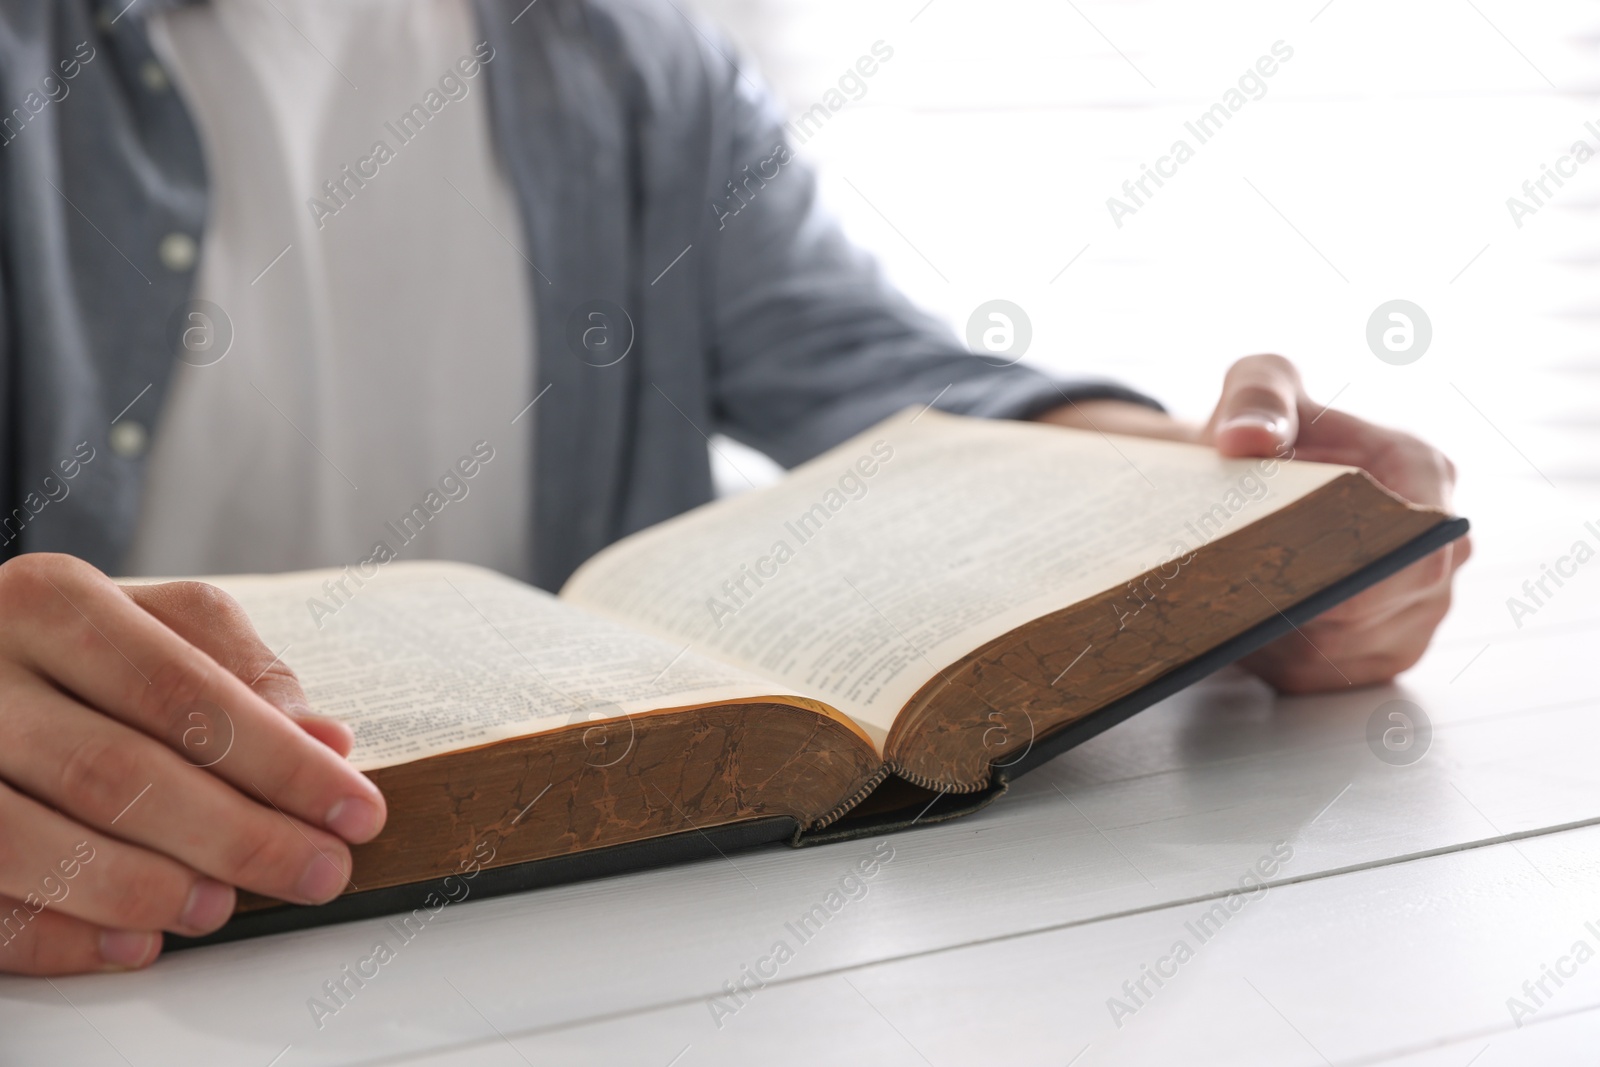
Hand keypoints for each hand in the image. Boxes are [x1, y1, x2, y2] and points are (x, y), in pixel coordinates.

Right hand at [0, 554, 386, 975]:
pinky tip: (134, 944)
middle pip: (120, 772)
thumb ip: (238, 672)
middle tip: (318, 872)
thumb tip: (325, 739)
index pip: (186, 693)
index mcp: (53, 602)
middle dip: (237, 836)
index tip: (357, 811)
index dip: (281, 763)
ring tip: (223, 908)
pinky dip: (57, 936)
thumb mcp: (149, 624)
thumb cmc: (65, 650)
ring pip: (33, 841)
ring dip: (144, 889)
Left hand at [1036, 354, 1469, 692]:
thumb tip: (1245, 439)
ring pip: (1350, 645)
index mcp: (1423, 473)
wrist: (1252, 481)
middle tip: (1236, 598)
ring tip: (1222, 613)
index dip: (1362, 558)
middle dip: (1310, 601)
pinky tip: (1230, 635)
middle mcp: (1437, 549)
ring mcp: (1416, 609)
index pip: (1417, 530)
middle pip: (1384, 601)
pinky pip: (1327, 675)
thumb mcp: (1259, 384)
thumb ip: (1258, 396)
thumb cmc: (1267, 429)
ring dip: (1287, 636)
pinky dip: (1277, 660)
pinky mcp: (1378, 652)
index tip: (1297, 569)